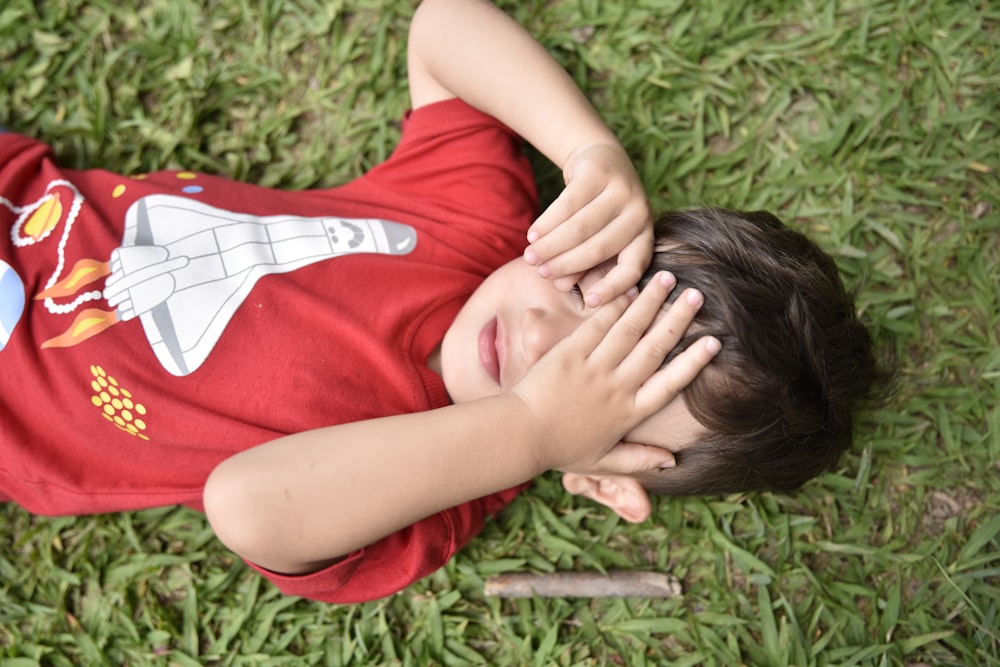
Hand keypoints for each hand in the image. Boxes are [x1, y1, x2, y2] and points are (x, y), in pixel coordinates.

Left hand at [509, 272, 720, 472]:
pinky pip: (597, 326)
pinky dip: (614, 306)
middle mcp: (616, 387)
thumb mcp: (603, 462)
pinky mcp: (570, 353)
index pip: (669, 385)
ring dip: (650, 303)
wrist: (520, 436)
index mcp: (628, 414)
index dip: (693, 362)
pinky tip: (629, 288)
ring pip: (629, 330)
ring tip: (668, 279)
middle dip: (677, 320)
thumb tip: (672, 460)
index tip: (714, 342)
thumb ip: (639, 460)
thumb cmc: (560, 450)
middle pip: (654, 348)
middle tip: (697, 296)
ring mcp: (593, 368)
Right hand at [523, 143, 652, 306]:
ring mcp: (621, 190)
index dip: (612, 288)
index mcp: (644, 237)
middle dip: (566, 264)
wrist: (600, 161)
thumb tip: (561, 286)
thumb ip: (585, 266)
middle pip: (598, 248)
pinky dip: (547, 222)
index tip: (588, 302)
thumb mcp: (599, 240)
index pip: (632, 268)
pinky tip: (533, 234)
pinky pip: (567, 204)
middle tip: (541, 273)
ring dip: (551, 245)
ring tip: (530, 256)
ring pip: (580, 227)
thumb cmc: (599, 213)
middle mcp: (639, 214)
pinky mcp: (598, 172)